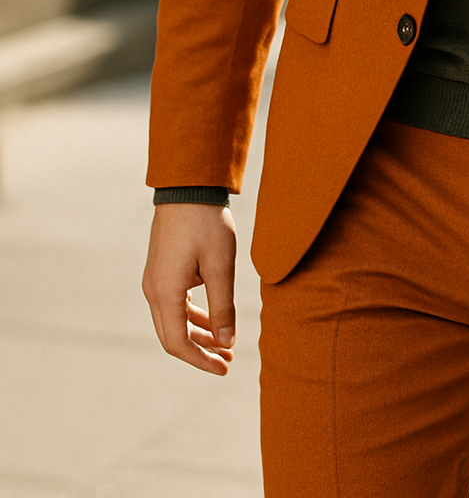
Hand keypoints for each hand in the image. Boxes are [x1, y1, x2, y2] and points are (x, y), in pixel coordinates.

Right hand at [142, 203, 236, 373]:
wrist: (188, 188)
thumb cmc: (206, 223)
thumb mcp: (221, 266)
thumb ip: (223, 307)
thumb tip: (226, 343)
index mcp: (165, 293)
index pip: (178, 344)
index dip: (201, 360)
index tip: (225, 367)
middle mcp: (153, 290)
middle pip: (172, 336)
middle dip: (200, 351)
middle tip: (228, 359)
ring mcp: (155, 279)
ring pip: (173, 320)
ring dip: (198, 334)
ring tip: (225, 343)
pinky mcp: (161, 269)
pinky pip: (174, 303)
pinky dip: (193, 316)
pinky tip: (214, 318)